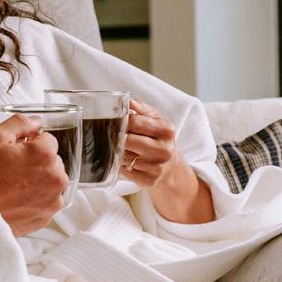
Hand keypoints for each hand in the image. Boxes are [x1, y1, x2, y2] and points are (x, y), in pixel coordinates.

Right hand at [0, 114, 68, 235]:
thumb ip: (20, 123)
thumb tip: (36, 121)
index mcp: (45, 155)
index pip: (47, 140)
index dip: (29, 144)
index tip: (14, 154)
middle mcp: (55, 177)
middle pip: (51, 161)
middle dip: (35, 162)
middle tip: (9, 171)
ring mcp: (53, 199)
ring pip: (49, 181)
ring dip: (37, 181)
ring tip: (12, 187)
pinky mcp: (47, 217)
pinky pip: (45, 201)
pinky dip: (34, 199)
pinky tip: (15, 200)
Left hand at [121, 98, 214, 223]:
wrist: (171, 168)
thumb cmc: (159, 140)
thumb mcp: (156, 121)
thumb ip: (142, 109)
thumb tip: (127, 101)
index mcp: (166, 130)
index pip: (134, 122)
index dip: (120, 121)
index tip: (111, 120)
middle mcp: (164, 149)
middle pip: (128, 140)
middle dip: (117, 137)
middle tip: (110, 135)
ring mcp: (157, 167)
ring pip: (124, 156)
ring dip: (117, 152)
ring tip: (120, 148)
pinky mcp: (149, 181)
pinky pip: (124, 171)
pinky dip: (120, 165)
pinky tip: (124, 161)